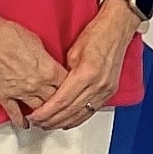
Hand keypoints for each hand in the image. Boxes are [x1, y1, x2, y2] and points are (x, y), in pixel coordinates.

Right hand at [0, 16, 67, 125]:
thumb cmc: (11, 35)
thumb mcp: (39, 43)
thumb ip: (47, 59)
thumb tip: (49, 64)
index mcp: (49, 70)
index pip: (67, 85)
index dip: (71, 88)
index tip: (71, 91)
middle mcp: (37, 84)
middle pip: (55, 100)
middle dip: (59, 102)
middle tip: (61, 106)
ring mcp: (20, 92)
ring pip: (38, 109)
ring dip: (43, 114)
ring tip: (47, 117)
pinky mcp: (4, 95)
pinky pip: (14, 112)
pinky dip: (20, 120)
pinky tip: (25, 124)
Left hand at [26, 0, 137, 130]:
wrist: (117, 28)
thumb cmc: (97, 33)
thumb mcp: (73, 52)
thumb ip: (63, 73)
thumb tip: (52, 88)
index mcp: (87, 73)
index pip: (61, 101)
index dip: (46, 112)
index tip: (34, 116)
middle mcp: (98, 84)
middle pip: (70, 111)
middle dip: (52, 120)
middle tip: (37, 123)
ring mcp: (106, 89)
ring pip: (82, 114)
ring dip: (64, 122)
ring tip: (49, 125)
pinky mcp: (110, 91)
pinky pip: (92, 110)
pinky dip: (78, 118)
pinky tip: (68, 122)